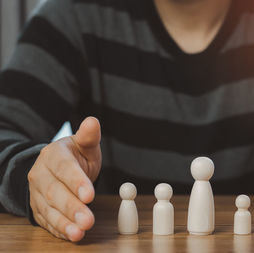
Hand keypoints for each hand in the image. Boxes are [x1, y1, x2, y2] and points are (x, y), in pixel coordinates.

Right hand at [27, 117, 101, 241]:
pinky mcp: (38, 208)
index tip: (90, 194)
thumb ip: (89, 136)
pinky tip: (71, 235)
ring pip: (48, 209)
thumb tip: (93, 121)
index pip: (64, 168)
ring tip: (79, 232)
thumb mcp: (84, 145)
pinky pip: (46, 221)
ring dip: (64, 223)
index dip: (76, 182)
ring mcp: (37, 193)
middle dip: (72, 208)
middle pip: (55, 192)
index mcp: (53, 155)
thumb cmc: (75, 156)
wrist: (56, 168)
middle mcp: (40, 174)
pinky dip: (58, 229)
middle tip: (88, 220)